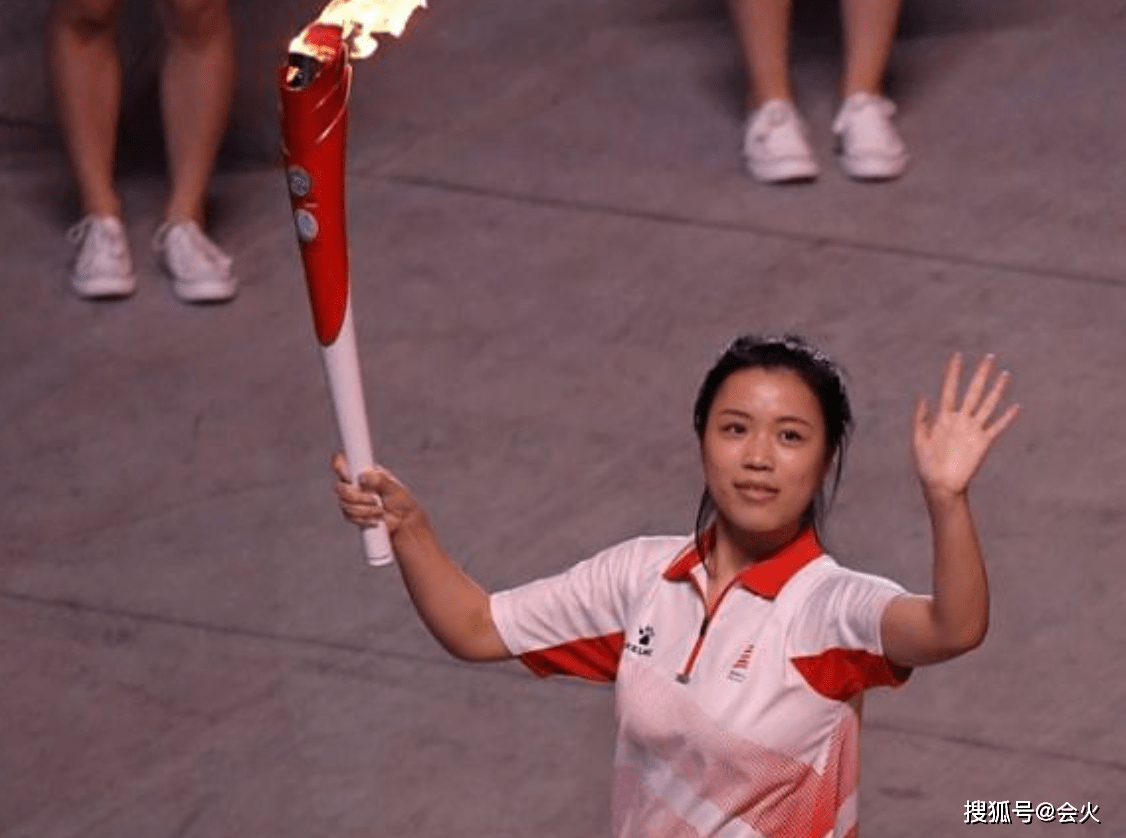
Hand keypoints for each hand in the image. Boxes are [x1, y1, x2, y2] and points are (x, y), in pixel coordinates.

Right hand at [332, 451, 424, 535]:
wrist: (402, 521)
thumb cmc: (400, 500)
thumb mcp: (393, 488)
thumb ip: (380, 480)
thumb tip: (364, 476)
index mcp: (362, 470)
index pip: (341, 461)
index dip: (340, 467)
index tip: (351, 478)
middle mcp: (353, 482)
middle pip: (339, 486)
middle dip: (356, 496)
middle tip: (375, 500)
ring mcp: (350, 498)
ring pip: (344, 503)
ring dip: (363, 509)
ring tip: (381, 510)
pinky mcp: (350, 512)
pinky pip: (348, 516)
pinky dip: (363, 519)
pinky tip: (375, 519)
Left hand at [913, 353, 1019, 502]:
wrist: (940, 485)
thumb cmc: (926, 465)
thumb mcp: (918, 440)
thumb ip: (921, 419)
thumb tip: (924, 396)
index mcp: (943, 417)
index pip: (950, 389)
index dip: (953, 373)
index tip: (957, 356)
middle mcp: (960, 420)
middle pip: (972, 392)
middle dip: (980, 375)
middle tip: (989, 357)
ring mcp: (973, 430)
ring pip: (988, 404)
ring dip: (997, 390)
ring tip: (1005, 373)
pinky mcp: (984, 442)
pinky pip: (997, 426)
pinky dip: (1007, 417)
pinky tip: (1016, 406)